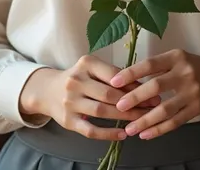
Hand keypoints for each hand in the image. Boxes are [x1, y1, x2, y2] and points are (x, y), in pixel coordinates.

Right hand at [19, 55, 160, 140]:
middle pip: (109, 94)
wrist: (47, 91)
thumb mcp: (91, 68)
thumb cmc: (78, 78)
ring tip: (142, 120)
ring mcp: (70, 102)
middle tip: (152, 106)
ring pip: (101, 111)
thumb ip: (112, 74)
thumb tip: (141, 85)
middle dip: (133, 102)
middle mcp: (76, 81)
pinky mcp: (68, 121)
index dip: (134, 84)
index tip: (151, 91)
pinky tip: (122, 135)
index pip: (114, 74)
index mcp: (85, 63)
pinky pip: (90, 130)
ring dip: (124, 117)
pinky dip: (108, 133)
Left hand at [109, 50, 199, 139]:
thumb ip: (157, 68)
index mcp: (176, 57)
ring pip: (165, 109)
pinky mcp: (196, 109)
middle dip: (135, 98)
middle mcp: (185, 73)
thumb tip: (128, 81)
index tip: (114, 82)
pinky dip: (159, 130)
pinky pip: (175, 122)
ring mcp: (192, 92)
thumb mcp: (176, 58)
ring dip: (145, 120)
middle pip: (156, 86)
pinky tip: (145, 134)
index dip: (131, 73)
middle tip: (119, 107)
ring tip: (129, 128)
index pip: (150, 64)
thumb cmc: (191, 66)